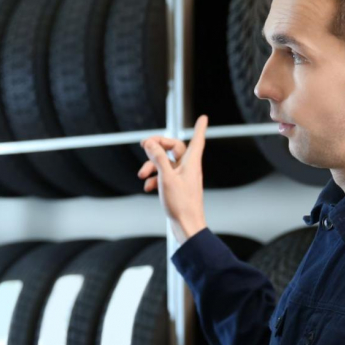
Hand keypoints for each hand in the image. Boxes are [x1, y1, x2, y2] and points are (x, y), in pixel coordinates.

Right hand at [139, 115, 208, 244]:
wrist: (186, 226)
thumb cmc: (181, 204)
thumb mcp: (166, 178)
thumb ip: (158, 158)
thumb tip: (150, 143)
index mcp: (191, 163)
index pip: (196, 140)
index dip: (199, 128)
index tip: (204, 117)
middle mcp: (188, 168)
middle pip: (174, 148)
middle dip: (157, 147)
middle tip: (143, 145)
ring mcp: (182, 178)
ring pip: (166, 163)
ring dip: (151, 166)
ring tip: (141, 175)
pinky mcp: (177, 188)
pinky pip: (164, 176)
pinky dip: (154, 178)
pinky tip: (147, 186)